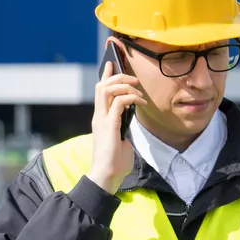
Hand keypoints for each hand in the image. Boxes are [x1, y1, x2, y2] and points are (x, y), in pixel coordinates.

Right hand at [87, 61, 146, 193]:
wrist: (107, 176)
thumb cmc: (115, 162)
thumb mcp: (121, 140)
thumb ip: (123, 128)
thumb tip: (130, 121)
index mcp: (100, 119)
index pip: (100, 91)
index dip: (106, 75)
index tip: (112, 63)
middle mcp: (98, 116)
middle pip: (102, 86)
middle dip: (118, 76)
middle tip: (134, 78)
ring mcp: (102, 120)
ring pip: (107, 90)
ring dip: (124, 85)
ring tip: (138, 90)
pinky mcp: (109, 125)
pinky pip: (118, 103)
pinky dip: (130, 98)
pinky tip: (141, 103)